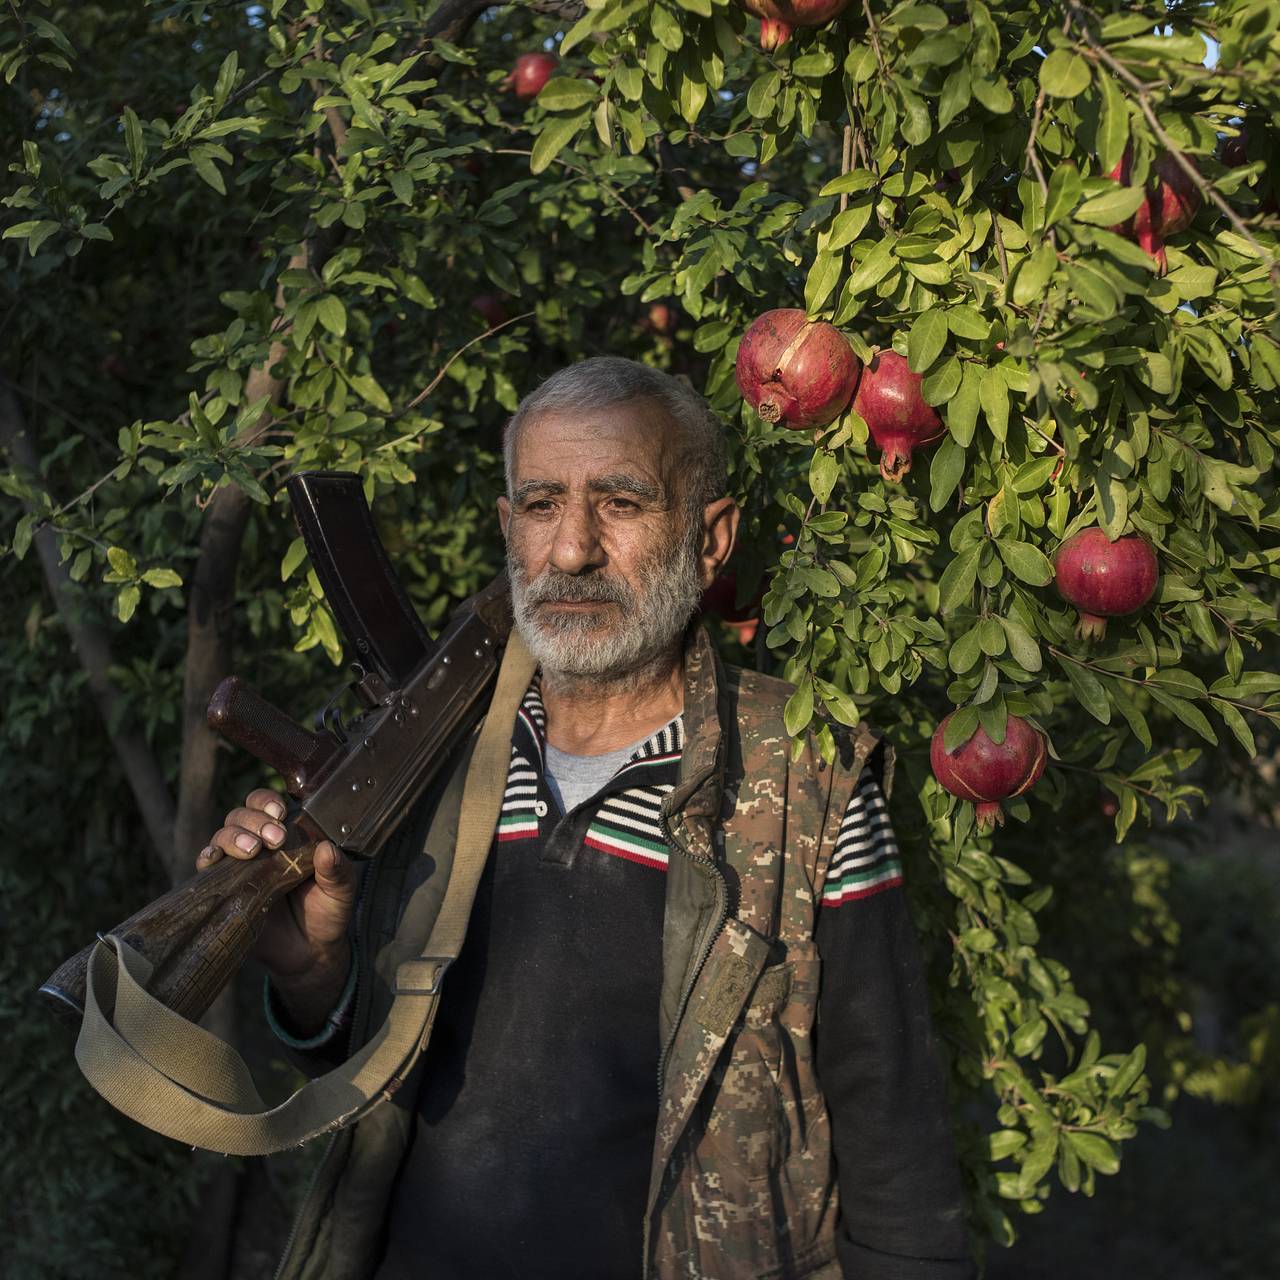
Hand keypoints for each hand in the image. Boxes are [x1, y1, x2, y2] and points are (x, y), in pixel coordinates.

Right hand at [197, 789, 354, 1026]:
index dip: (267, 801)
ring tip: (252, 852)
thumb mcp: (342, 890)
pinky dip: (206, 856)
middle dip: (254, 821)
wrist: (309, 952)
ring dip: (233, 837)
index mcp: (289, 835)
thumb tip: (328, 849)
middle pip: (242, 815)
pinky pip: (207, 866)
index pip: (269, 805)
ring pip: (223, 835)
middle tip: (274, 840)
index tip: (279, 813)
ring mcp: (240, 865)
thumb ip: (337, 870)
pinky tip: (213, 859)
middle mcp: (261, 844)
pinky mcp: (225, 888)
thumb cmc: (328, 912)